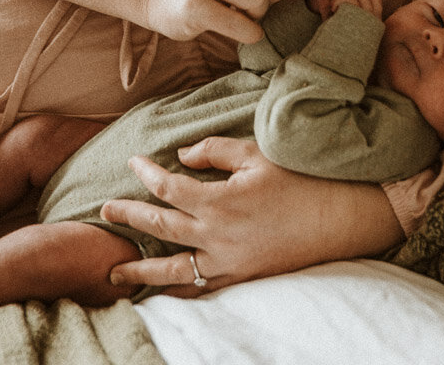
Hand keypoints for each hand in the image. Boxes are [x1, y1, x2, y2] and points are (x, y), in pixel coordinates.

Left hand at [100, 139, 403, 296]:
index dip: (146, 174)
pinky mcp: (241, 277)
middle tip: (104, 210)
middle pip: (161, 226)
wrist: (339, 218)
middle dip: (130, 217)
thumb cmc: (300, 179)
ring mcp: (228, 262)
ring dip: (140, 270)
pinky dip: (177, 291)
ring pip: (173, 270)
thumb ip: (214, 151)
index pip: (169, 186)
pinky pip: (200, 289)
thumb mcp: (256, 153)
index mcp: (219, 200)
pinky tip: (161, 291)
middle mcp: (217, 235)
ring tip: (114, 273)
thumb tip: (183, 156)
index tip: (132, 162)